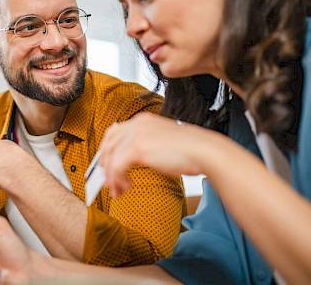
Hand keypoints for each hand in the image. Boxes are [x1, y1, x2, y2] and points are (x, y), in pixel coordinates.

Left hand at [99, 112, 217, 196]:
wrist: (204, 151)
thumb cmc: (191, 150)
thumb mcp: (163, 142)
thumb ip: (147, 145)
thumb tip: (133, 159)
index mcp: (143, 120)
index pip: (114, 133)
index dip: (108, 151)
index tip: (107, 167)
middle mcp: (137, 124)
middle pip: (108, 144)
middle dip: (105, 165)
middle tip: (109, 182)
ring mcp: (136, 135)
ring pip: (111, 158)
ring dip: (111, 177)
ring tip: (118, 190)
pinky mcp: (137, 148)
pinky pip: (116, 167)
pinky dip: (116, 180)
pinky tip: (124, 188)